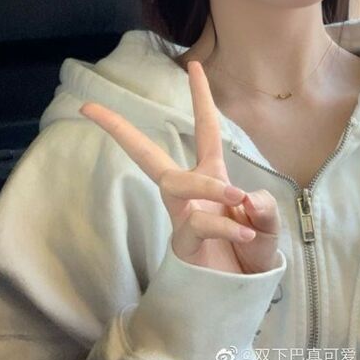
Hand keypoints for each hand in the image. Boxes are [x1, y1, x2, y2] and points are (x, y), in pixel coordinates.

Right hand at [79, 59, 280, 274]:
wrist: (243, 296)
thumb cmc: (251, 253)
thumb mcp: (267, 225)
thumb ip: (264, 209)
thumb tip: (244, 198)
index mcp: (211, 175)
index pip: (205, 128)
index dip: (200, 96)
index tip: (193, 63)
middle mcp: (189, 193)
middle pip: (149, 155)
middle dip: (121, 131)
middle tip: (92, 108)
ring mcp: (182, 217)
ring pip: (177, 182)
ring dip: (207, 185)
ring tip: (236, 196)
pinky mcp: (182, 244)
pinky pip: (198, 223)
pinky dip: (225, 225)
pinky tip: (246, 234)